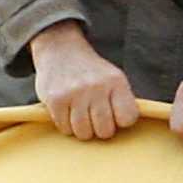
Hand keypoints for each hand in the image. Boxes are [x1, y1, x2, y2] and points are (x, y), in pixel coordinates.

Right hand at [27, 21, 139, 139]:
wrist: (60, 49)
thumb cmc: (91, 71)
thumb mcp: (113, 78)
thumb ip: (121, 101)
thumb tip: (124, 129)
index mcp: (116, 81)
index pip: (127, 118)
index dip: (120, 121)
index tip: (113, 114)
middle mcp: (96, 86)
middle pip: (105, 131)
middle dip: (100, 129)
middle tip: (94, 118)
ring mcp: (74, 93)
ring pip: (84, 133)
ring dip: (82, 129)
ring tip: (80, 116)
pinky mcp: (55, 99)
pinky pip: (65, 128)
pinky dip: (66, 125)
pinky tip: (67, 112)